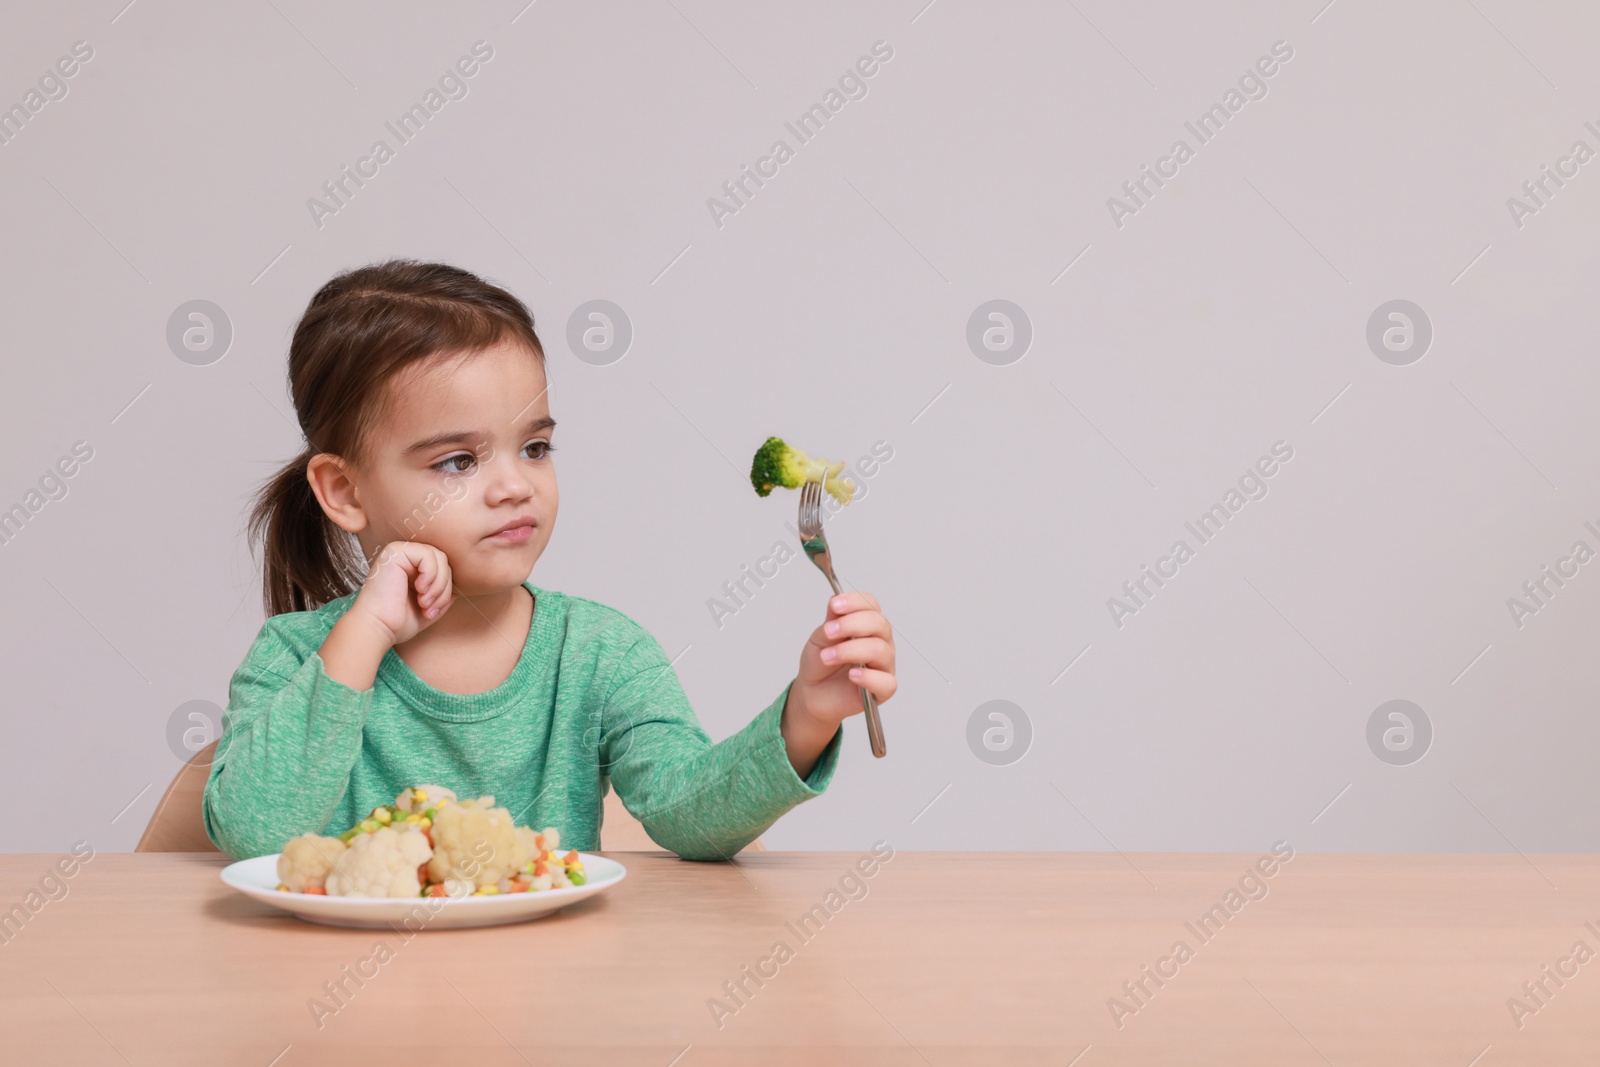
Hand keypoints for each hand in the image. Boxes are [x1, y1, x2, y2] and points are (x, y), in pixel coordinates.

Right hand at [348, 541, 455, 646]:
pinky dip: (431, 575)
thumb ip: (442, 596)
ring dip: (438, 584)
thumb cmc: (397, 622)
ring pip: (439, 557)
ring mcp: (399, 552)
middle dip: (443, 588)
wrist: (377, 628)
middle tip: (430, 608)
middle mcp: (405, 557)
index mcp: (410, 568)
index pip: (442, 568)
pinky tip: (419, 590)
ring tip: (424, 602)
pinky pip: (428, 555)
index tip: (434, 610)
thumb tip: (456, 590)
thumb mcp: (428, 609)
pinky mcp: (396, 551)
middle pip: (443, 561)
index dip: (445, 589)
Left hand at [782, 592, 896, 769]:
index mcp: (867, 625)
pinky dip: (869, 677)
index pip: (871, 605)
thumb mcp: (820, 638)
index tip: (835, 606)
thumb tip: (836, 601)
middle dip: (851, 624)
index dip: (855, 602)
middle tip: (828, 632)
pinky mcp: (882, 690)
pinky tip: (852, 675)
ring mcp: (884, 665)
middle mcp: (880, 642)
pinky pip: (886, 682)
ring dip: (850, 651)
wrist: (812, 692)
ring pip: (880, 650)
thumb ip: (831, 621)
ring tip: (827, 657)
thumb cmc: (821, 663)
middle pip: (879, 624)